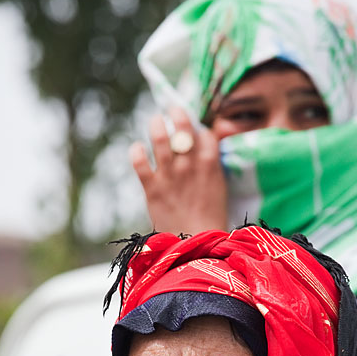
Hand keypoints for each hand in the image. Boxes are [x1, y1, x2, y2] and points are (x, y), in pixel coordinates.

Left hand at [130, 106, 227, 235]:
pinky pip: (139, 160)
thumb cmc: (210, 217)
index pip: (203, 131)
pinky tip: (138, 149)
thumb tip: (210, 138)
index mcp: (211, 163)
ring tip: (155, 122)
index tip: (192, 130)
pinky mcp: (152, 188)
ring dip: (155, 124)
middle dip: (176, 113)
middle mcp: (189, 164)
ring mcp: (170, 175)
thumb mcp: (220, 186)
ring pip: (158, 136)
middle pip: (182, 125)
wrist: (196, 244)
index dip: (197, 127)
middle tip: (171, 111)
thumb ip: (213, 162)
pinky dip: (136, 151)